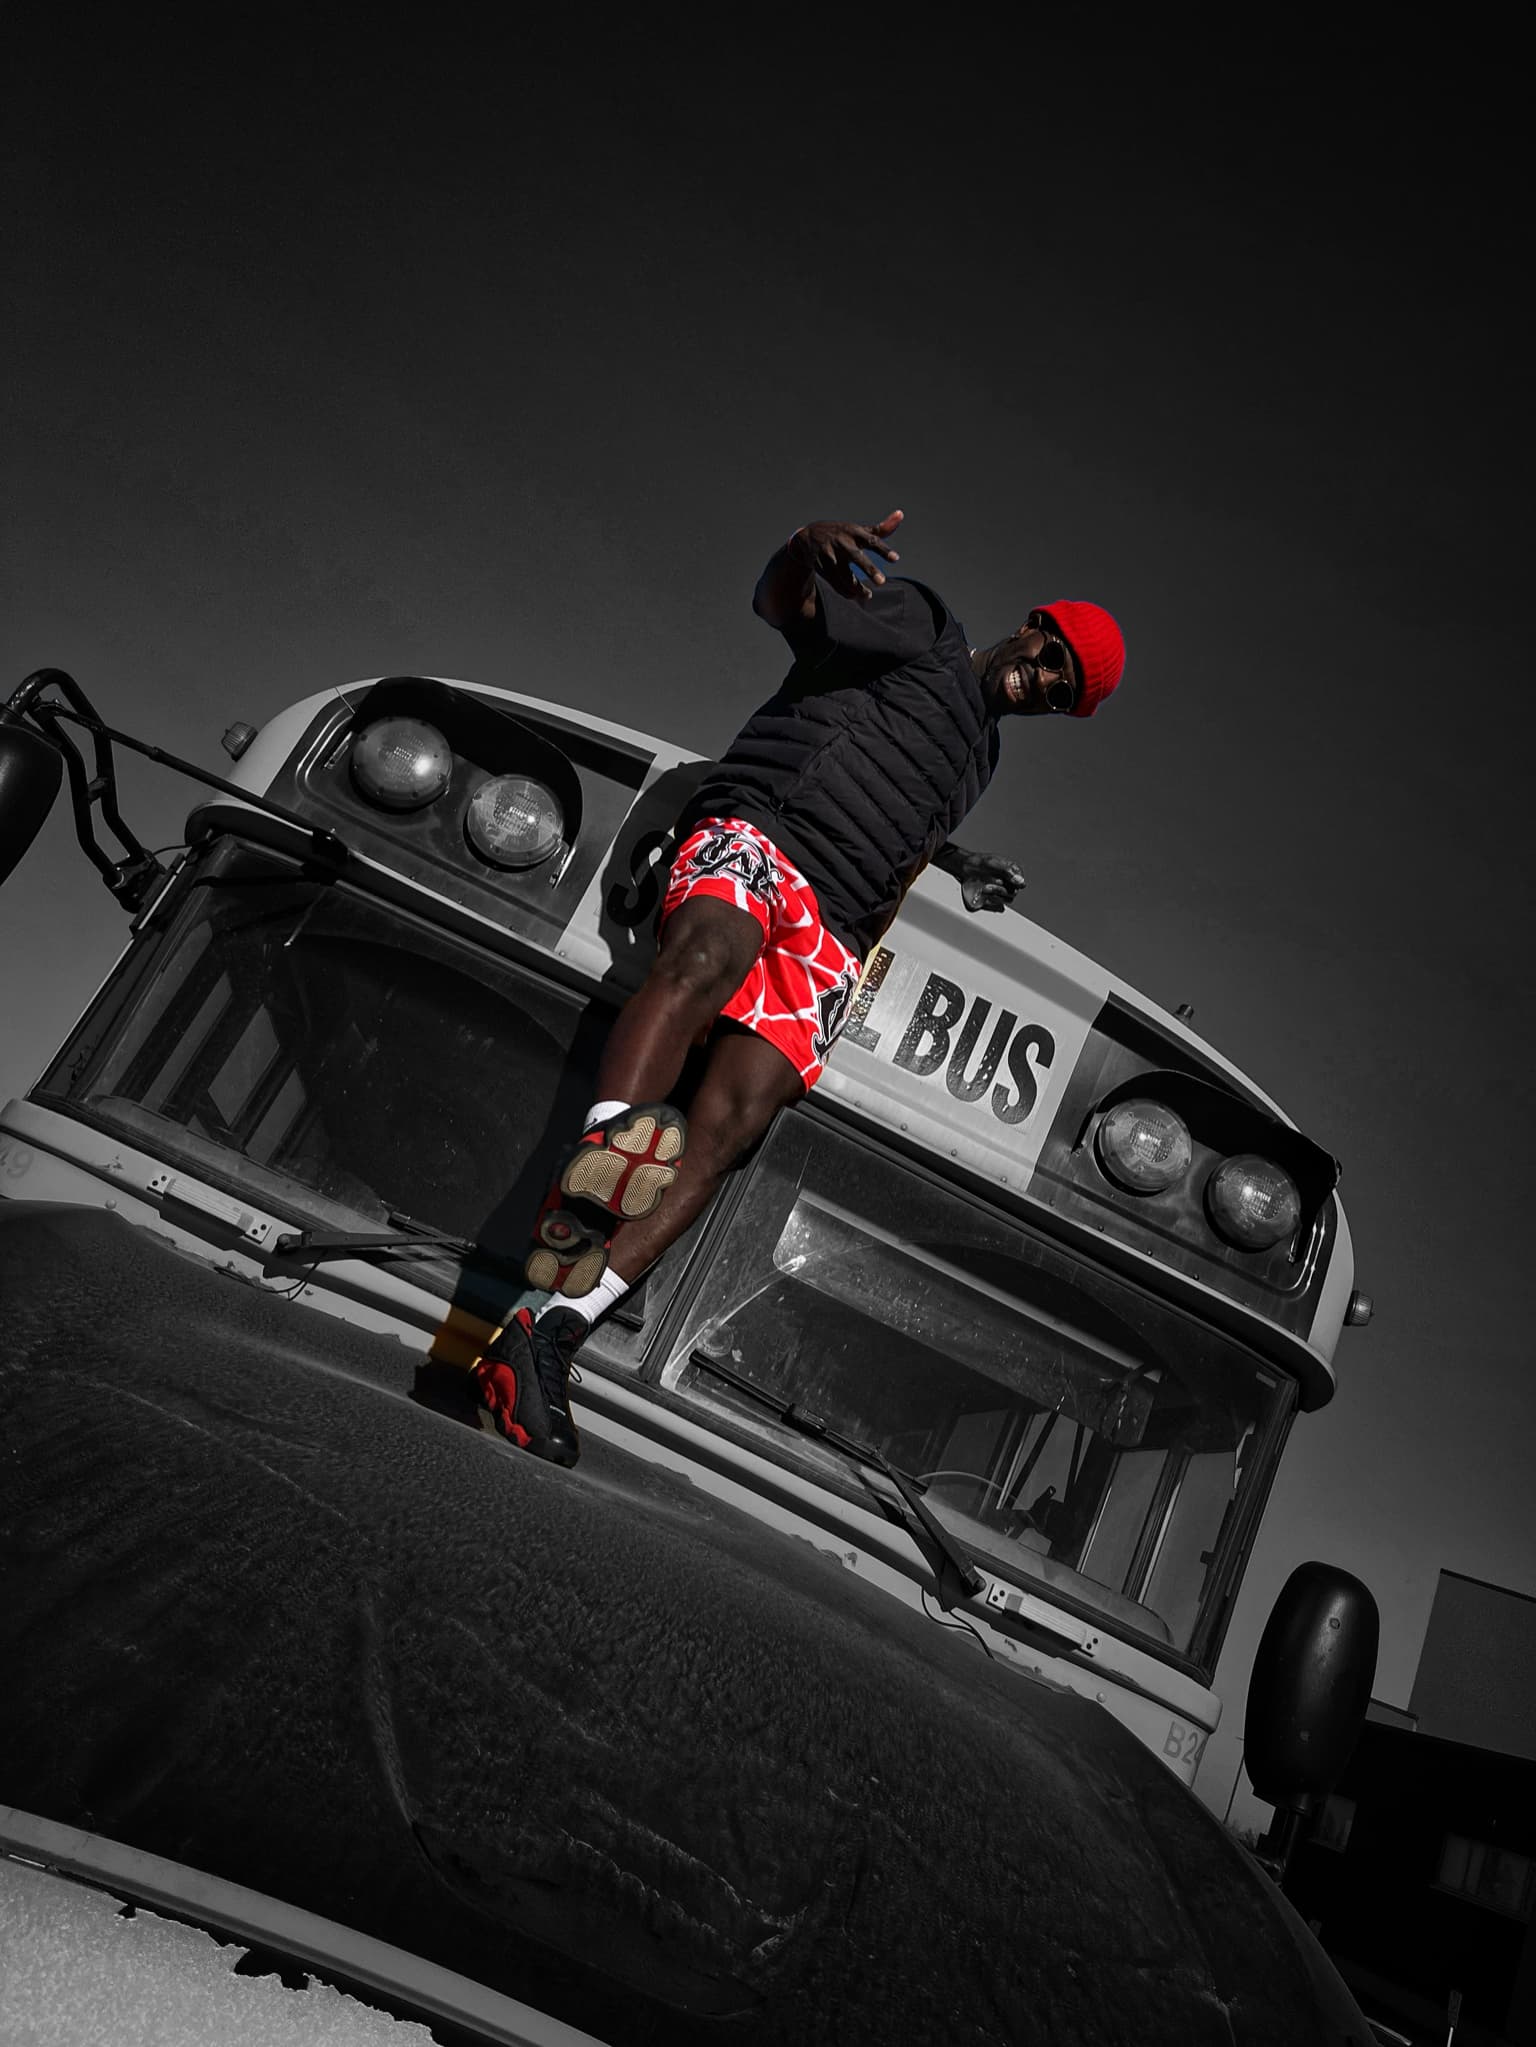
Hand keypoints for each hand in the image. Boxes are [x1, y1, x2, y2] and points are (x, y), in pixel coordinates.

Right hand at [788, 510, 902, 600]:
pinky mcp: (822, 567)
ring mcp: (830, 555)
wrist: (808, 537)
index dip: (883, 550)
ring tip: (868, 595)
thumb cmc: (841, 534)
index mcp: (853, 532)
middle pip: (856, 557)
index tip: (896, 559)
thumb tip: (901, 514)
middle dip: (869, 569)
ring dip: (856, 587)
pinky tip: (855, 595)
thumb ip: (881, 528)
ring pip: (844, 575)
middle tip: (882, 582)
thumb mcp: (858, 530)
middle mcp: (842, 542)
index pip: (871, 540)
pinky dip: (845, 591)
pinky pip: (835, 582)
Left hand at [934, 843, 1027, 912]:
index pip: (1020, 883)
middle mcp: (1010, 881)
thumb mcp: (993, 863)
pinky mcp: (995, 896)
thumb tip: (1020, 882)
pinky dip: (990, 900)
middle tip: (987, 886)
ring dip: (994, 896)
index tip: (998, 882)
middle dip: (999, 891)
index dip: (1011, 885)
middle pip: (1012, 893)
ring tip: (983, 889)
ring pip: (1006, 899)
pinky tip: (983, 895)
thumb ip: (1007, 872)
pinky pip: (998, 903)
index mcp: (1013, 871)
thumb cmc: (978, 863)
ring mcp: (1003, 889)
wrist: (965, 867)